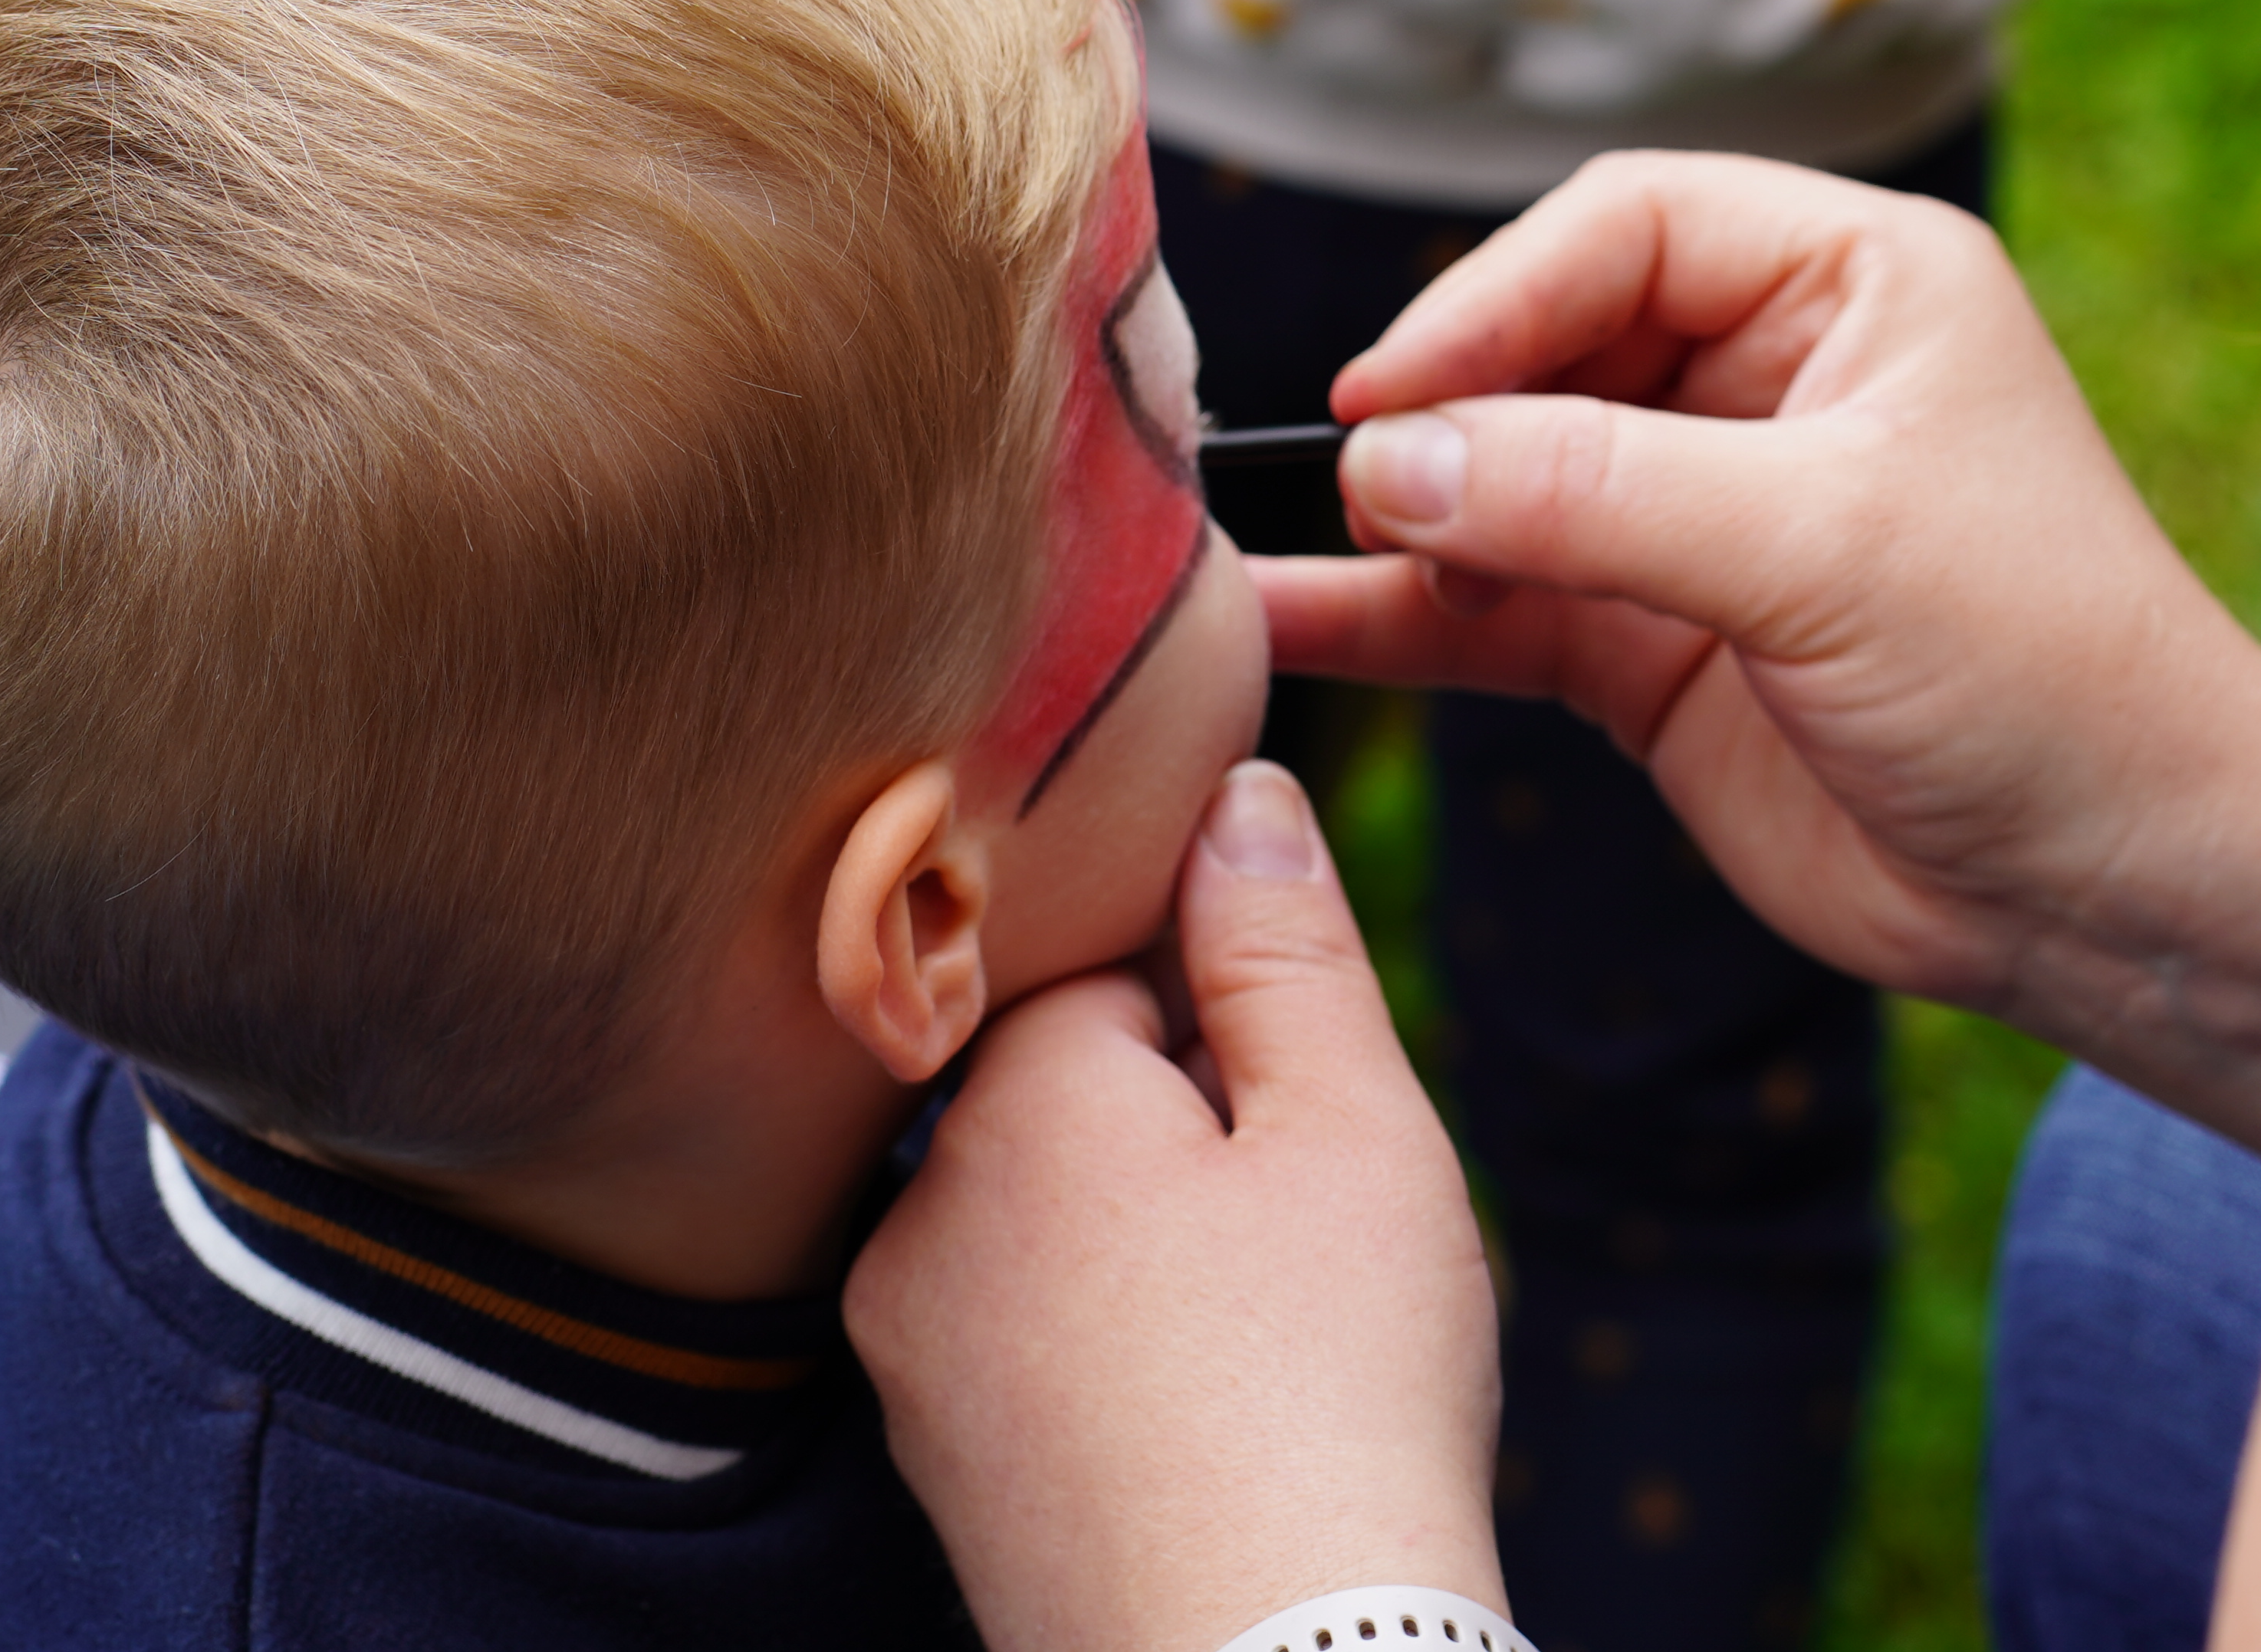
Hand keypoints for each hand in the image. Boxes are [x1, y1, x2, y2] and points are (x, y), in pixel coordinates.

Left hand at [848, 763, 1502, 1650]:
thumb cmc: (1335, 1394)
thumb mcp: (1351, 1125)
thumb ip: (1281, 941)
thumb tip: (1233, 793)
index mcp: (1010, 1095)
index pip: (1116, 953)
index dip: (1241, 1006)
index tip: (1314, 1089)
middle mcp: (917, 1210)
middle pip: (1075, 1085)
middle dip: (1198, 1121)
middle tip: (1313, 1224)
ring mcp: (909, 1354)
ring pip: (1056, 1214)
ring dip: (1162, 1235)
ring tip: (1276, 1329)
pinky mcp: (939, 1467)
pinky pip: (1034, 1336)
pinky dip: (1125, 1347)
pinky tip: (1216, 1408)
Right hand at [1253, 154, 2260, 1169]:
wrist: (2124, 886)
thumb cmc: (2041, 667)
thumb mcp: (1823, 546)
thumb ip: (1598, 491)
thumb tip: (1386, 460)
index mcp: (1852, 283)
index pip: (1626, 226)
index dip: (1497, 295)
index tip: (1397, 395)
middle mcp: (1766, 377)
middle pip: (1543, 341)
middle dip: (1440, 408)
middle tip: (1352, 481)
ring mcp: (1699, 517)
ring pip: (1500, 479)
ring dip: (1394, 516)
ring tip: (1264, 547)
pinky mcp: (1652, 648)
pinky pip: (1493, 604)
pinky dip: (1398, 614)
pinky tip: (1287, 627)